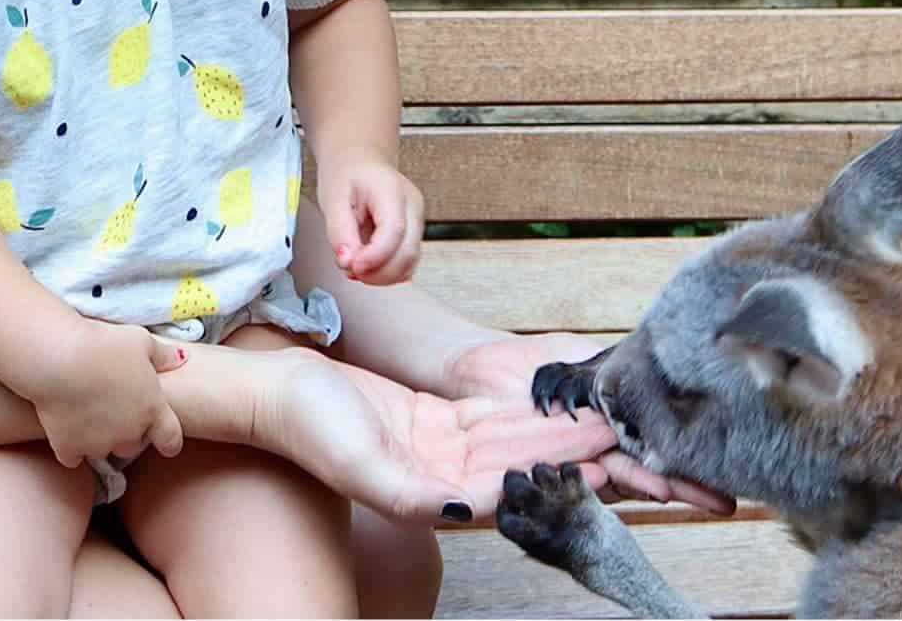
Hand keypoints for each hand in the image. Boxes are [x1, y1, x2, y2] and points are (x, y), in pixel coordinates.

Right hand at [28, 319, 185, 467]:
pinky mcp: (68, 448)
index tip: (165, 441)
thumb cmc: (104, 345)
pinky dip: (71, 446)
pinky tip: (66, 427)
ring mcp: (98, 444)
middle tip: (114, 409)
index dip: (169, 441)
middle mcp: (128, 433)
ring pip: (103, 450)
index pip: (170, 440)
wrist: (59, 358)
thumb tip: (180, 358)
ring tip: (87, 414)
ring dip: (99, 439)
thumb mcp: (141, 342)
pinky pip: (74, 457)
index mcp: (152, 410)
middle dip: (127, 432)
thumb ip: (164, 355)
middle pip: (133, 444)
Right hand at [255, 346, 630, 521]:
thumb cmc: (310, 428)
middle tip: (623, 440)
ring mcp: (439, 449)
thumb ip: (411, 494)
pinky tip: (561, 406)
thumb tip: (464, 509)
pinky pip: (490, 419)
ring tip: (605, 422)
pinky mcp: (434, 422)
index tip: (602, 471)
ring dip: (557, 431)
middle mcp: (440, 477)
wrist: (278, 391)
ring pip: (512, 440)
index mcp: (427, 496)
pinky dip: (527, 413)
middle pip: (519, 465)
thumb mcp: (361, 464)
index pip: (508, 491)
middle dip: (571, 455)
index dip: (556, 479)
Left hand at [319, 159, 423, 284]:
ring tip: (355, 268)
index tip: (350, 266)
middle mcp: (412, 207)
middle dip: (377, 273)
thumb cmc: (347, 176)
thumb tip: (347, 262)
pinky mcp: (413, 235)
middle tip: (349, 270)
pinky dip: (387, 273)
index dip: (374, 257)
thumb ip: (339, 232)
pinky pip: (406, 264)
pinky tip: (367, 267)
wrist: (360, 163)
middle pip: (407, 253)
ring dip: (381, 276)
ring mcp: (417, 222)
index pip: (394, 231)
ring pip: (410, 263)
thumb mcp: (332, 198)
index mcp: (393, 191)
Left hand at [446, 331, 735, 514]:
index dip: (686, 460)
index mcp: (605, 426)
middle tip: (725, 499)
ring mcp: (564, 463)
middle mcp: (590, 452)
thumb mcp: (577, 358)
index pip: (652, 447)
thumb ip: (610, 368)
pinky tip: (628, 481)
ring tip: (687, 492)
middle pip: (643, 472)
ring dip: (651, 486)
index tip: (724, 470)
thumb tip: (656, 362)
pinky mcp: (533, 472)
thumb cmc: (522, 363)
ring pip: (614, 481)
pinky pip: (568, 477)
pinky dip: (595, 481)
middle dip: (684, 484)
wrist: (469, 368)